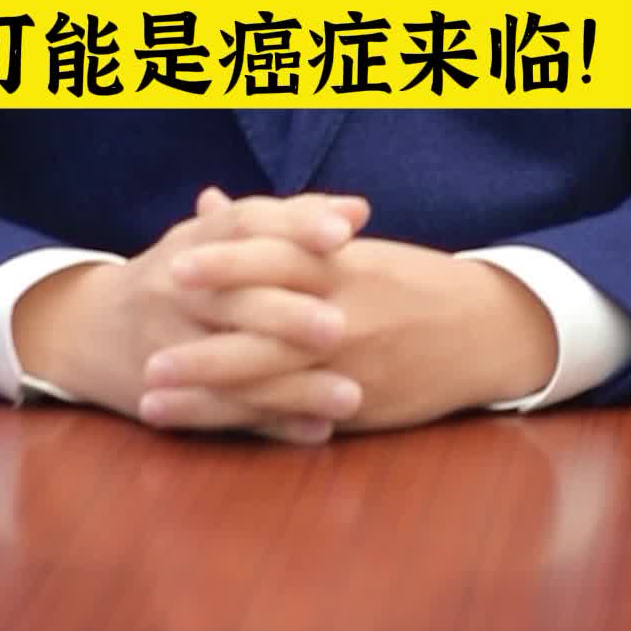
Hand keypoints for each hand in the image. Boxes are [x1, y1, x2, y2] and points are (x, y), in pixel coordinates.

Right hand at [12, 188, 370, 443]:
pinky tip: (318, 431)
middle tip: (340, 325)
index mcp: (194, 240)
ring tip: (350, 395)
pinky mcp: (163, 396)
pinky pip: (221, 414)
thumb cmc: (179, 275)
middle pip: (233, 296)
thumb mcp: (215, 240)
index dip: (294, 223)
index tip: (346, 231)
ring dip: (292, 385)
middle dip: (286, 313)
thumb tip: (359, 210)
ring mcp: (165, 344)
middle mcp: (175, 287)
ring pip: (231, 366)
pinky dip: (271, 423)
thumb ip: (286, 225)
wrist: (84, 327)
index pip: (244, 223)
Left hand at [142, 206, 557, 433]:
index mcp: (339, 264)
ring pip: (272, 383)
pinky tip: (206, 429)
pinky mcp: (359, 405)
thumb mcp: (344, 244)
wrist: (482, 328)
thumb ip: (271, 226)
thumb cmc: (404, 277)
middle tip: (148, 351)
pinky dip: (248, 425)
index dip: (224, 262)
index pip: (276, 256)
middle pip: (266, 327)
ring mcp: (350, 365)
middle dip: (205, 345)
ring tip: (154, 401)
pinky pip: (296, 416)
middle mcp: (343, 314)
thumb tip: (207, 201)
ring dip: (208, 396)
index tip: (173, 266)